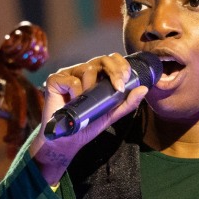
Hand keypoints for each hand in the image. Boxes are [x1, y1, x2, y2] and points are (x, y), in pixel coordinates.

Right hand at [29, 53, 148, 185]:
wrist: (66, 139)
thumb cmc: (86, 125)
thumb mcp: (111, 114)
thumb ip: (127, 102)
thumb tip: (144, 88)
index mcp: (96, 76)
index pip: (111, 61)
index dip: (121, 66)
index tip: (125, 81)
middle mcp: (82, 71)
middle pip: (102, 59)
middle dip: (114, 71)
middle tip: (118, 87)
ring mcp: (68, 74)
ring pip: (88, 69)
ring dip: (92, 87)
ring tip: (87, 102)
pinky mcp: (54, 80)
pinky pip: (72, 81)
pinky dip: (76, 93)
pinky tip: (74, 102)